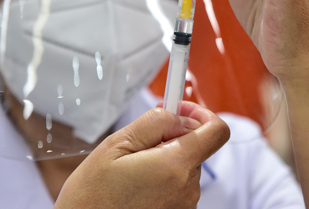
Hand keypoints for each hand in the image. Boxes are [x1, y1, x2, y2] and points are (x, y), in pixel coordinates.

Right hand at [54, 102, 229, 208]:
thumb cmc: (92, 195)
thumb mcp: (116, 145)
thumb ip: (154, 123)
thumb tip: (180, 115)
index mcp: (176, 166)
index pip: (217, 132)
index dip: (202, 114)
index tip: (180, 110)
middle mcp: (188, 190)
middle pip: (195, 149)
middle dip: (171, 139)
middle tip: (137, 144)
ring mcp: (184, 208)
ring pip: (183, 169)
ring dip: (163, 162)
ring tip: (129, 172)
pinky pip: (176, 189)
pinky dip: (160, 182)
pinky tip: (133, 188)